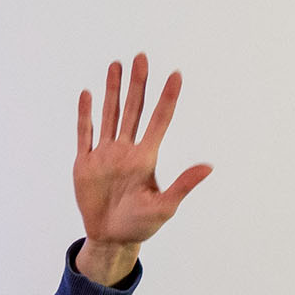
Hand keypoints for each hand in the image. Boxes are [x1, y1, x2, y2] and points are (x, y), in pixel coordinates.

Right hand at [73, 54, 211, 284]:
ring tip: (116, 65)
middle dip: (138, 83)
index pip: (159, 120)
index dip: (167, 98)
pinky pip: (85, 133)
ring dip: (113, 90)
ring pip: (111, 114)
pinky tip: (87, 94)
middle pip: (134, 109)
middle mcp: (126, 150)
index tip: (176, 74)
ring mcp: (105, 154)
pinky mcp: (85, 162)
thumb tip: (209, 167)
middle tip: (142, 57)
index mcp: (146, 158)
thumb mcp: (165, 206)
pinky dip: (85, 114)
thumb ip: (183, 185)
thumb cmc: (141, 224)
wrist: (111, 237)